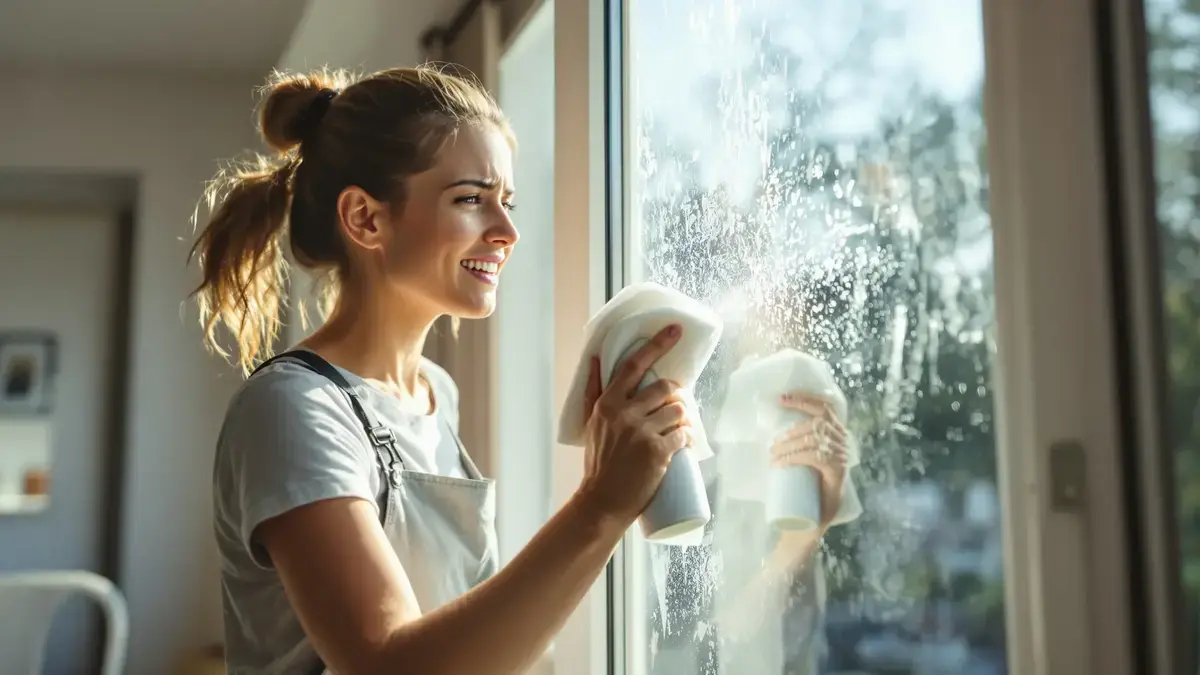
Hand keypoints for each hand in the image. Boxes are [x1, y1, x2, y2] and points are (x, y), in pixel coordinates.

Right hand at [577, 325, 693, 524]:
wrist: (602, 501)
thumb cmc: (598, 461)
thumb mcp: (590, 422)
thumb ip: (594, 390)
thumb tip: (597, 356)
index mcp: (607, 403)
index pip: (634, 365)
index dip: (657, 344)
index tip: (675, 330)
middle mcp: (624, 413)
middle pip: (666, 387)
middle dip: (677, 394)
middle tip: (676, 406)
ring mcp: (642, 433)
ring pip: (679, 410)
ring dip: (684, 418)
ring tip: (678, 428)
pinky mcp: (658, 452)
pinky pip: (684, 434)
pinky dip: (687, 438)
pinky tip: (683, 443)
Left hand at [770, 391, 849, 528]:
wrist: (812, 518)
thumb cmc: (805, 485)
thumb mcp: (802, 457)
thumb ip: (797, 441)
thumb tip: (772, 428)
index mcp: (835, 434)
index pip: (823, 408)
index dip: (803, 399)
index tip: (782, 398)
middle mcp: (842, 442)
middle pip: (816, 423)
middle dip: (790, 431)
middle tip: (772, 444)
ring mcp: (841, 457)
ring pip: (813, 440)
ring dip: (788, 446)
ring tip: (772, 455)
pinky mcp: (837, 472)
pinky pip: (815, 457)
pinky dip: (795, 458)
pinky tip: (780, 463)